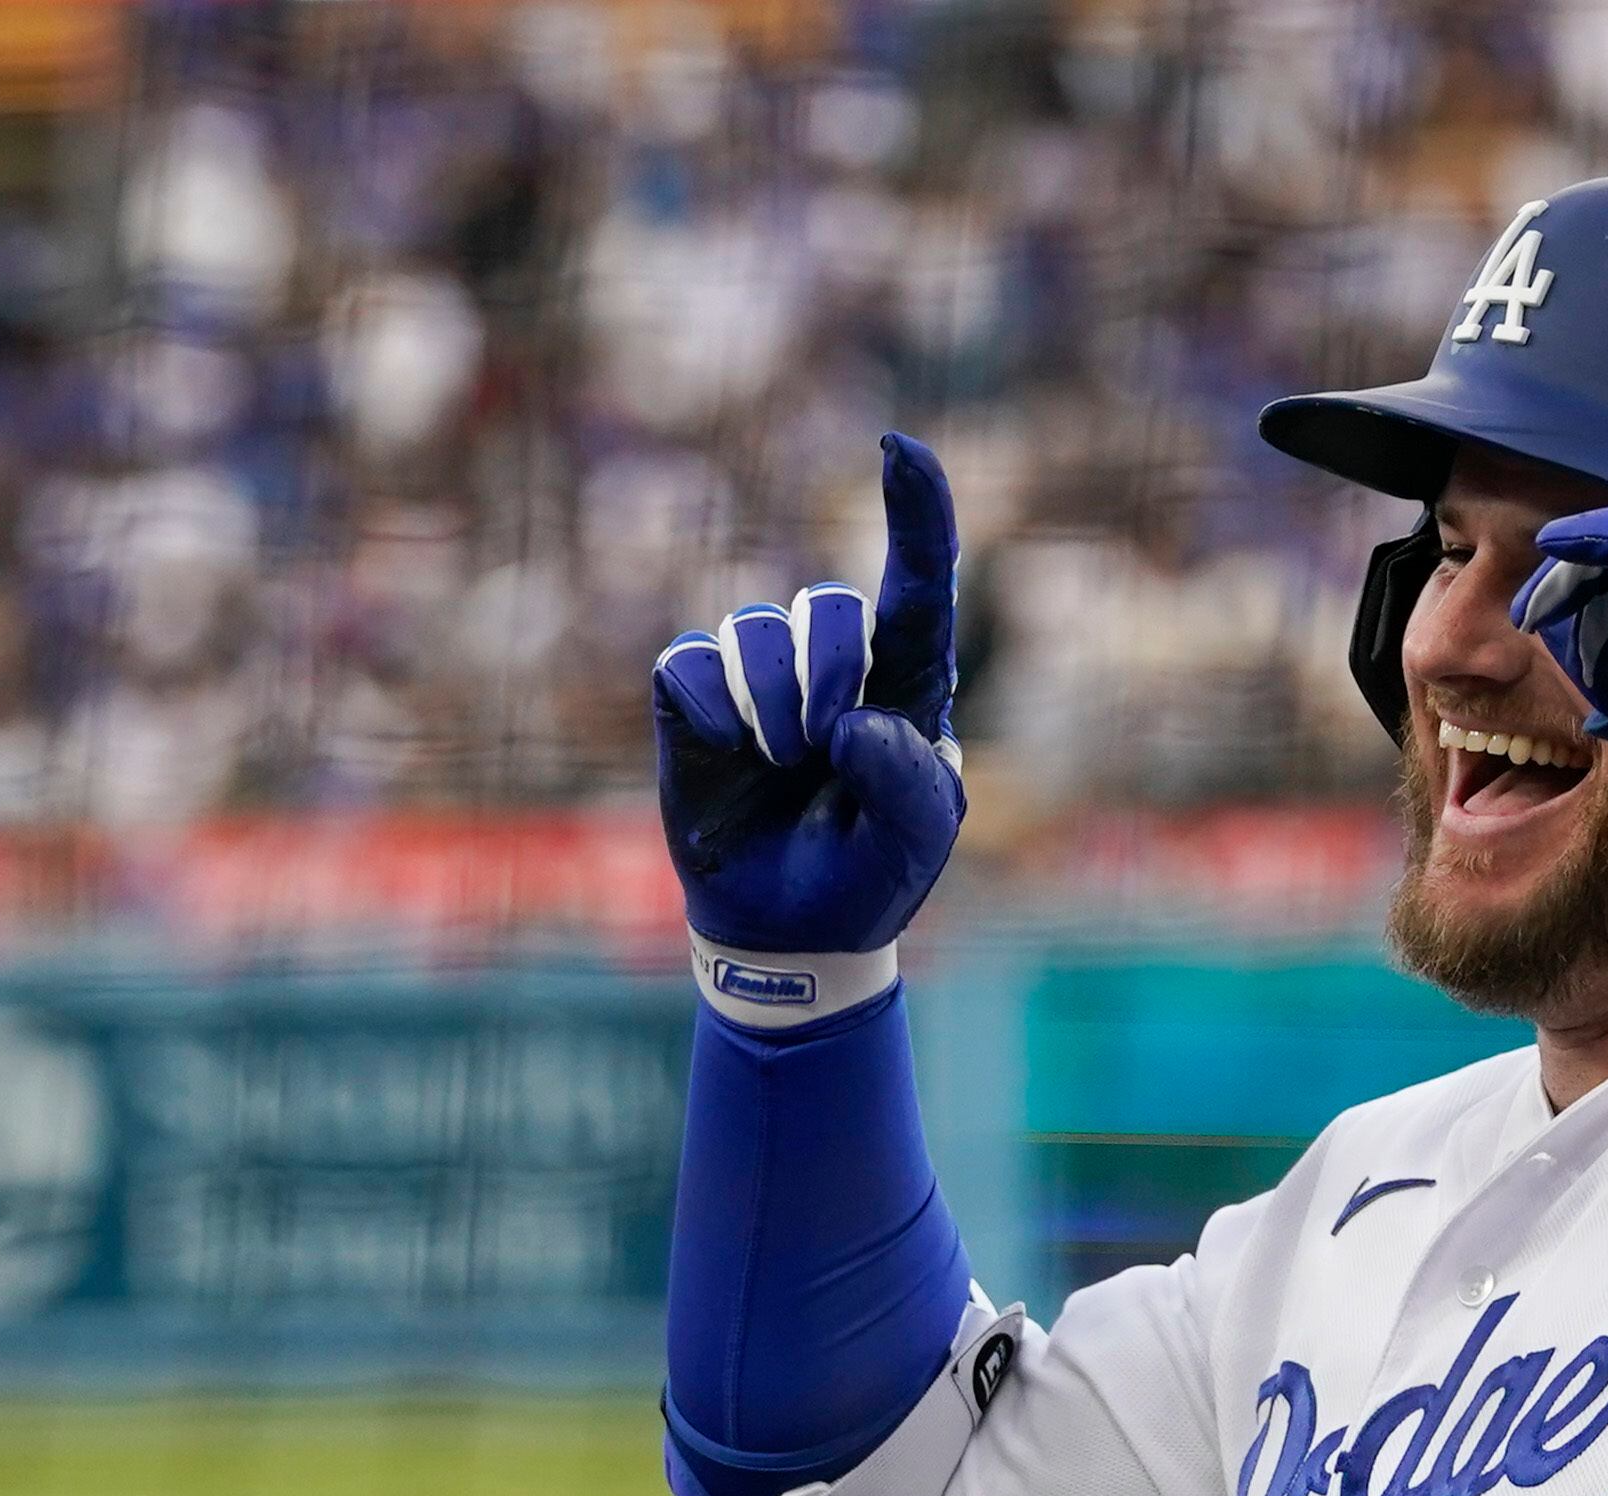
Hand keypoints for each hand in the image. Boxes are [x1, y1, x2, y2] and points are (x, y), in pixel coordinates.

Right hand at [652, 433, 967, 1017]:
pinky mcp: (691, 695)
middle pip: (825, 606)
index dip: (917, 514)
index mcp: (907, 683)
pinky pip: (688, 664)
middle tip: (826, 752)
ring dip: (772, 707)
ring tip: (786, 767)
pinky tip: (729, 756)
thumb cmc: (867, 876)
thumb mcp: (915, 843)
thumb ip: (909, 784)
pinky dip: (711, 713)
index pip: (918, 585)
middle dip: (826, 675)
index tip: (901, 452)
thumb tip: (857, 720)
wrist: (790, 931)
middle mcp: (834, 663)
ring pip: (754, 631)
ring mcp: (759, 674)